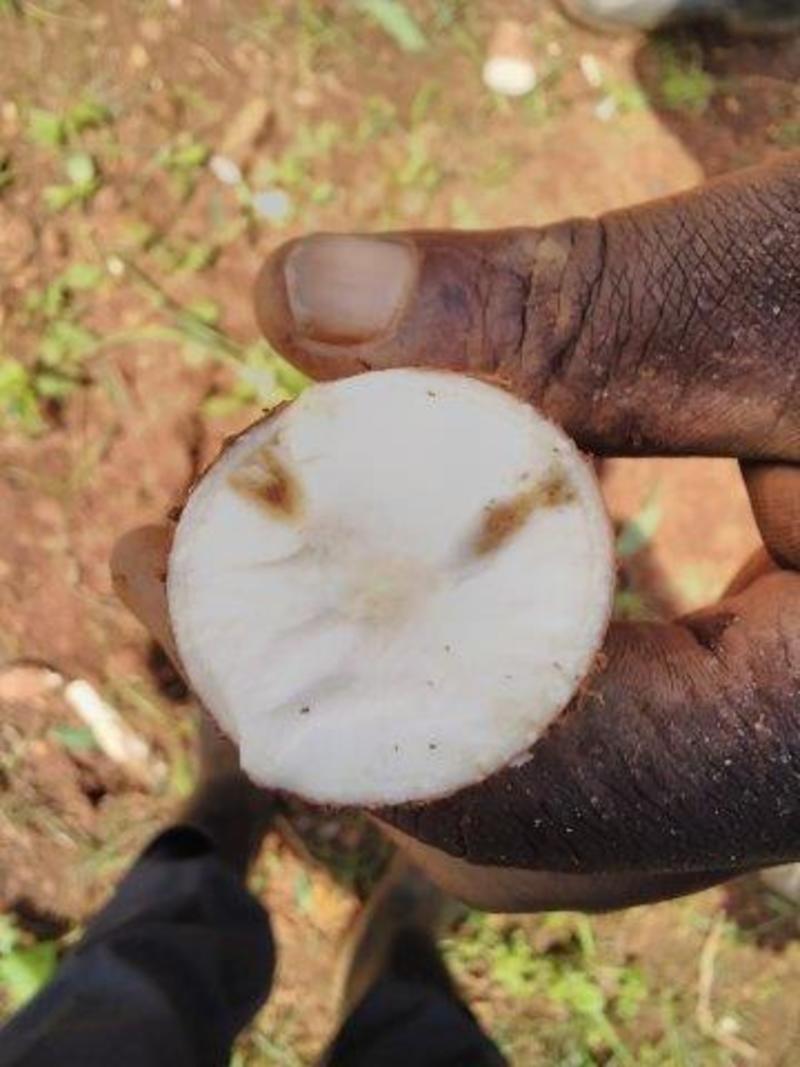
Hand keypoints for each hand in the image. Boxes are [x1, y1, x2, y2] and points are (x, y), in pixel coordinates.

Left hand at [248, 155, 799, 910]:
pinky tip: (404, 566)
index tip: (169, 550)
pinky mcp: (736, 723)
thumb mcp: (785, 285)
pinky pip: (560, 744)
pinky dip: (455, 661)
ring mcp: (759, 774)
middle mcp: (786, 795)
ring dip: (376, 669)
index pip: (515, 760)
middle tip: (206, 544)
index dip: (316, 661)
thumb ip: (548, 305)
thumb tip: (295, 293)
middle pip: (490, 808)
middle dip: (322, 677)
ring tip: (278, 544)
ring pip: (518, 792)